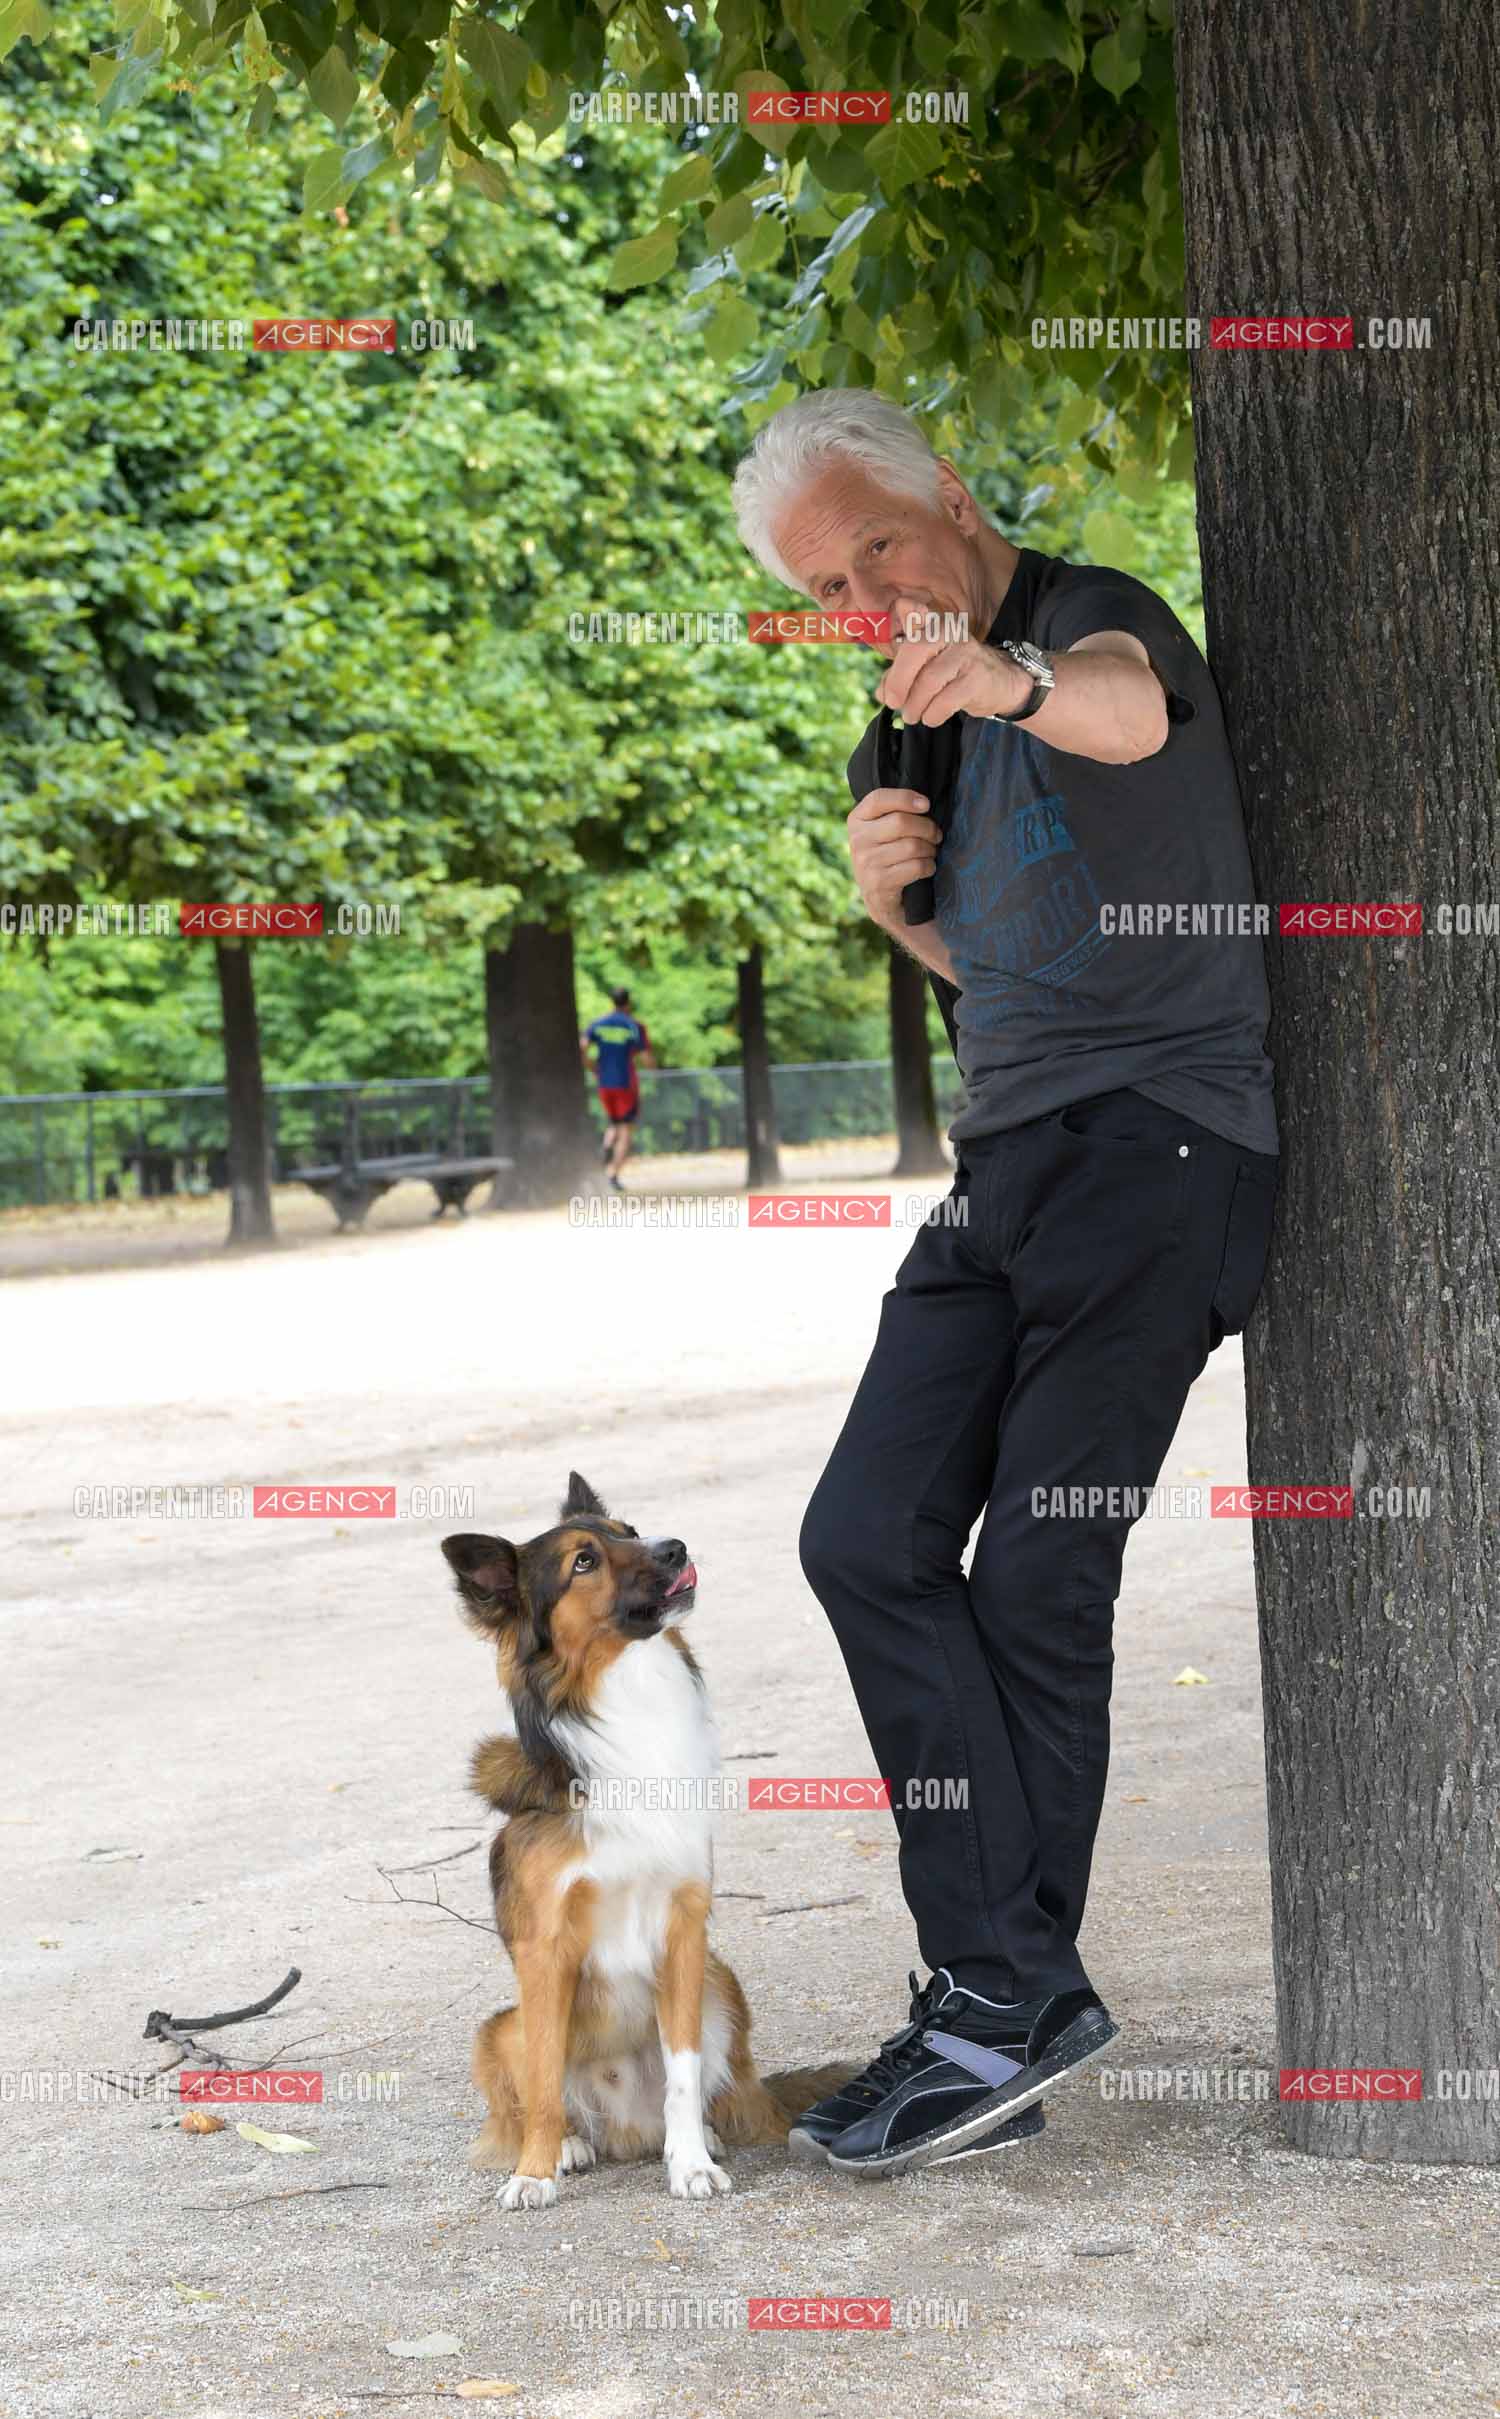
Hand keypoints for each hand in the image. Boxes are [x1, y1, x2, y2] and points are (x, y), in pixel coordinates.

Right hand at [847, 786, 941, 927]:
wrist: (879, 899)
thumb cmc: (887, 855)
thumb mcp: (881, 831)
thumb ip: (893, 813)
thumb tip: (924, 803)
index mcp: (856, 820)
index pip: (878, 799)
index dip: (905, 798)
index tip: (926, 805)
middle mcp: (857, 840)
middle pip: (901, 822)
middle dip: (927, 828)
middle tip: (936, 835)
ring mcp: (865, 862)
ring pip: (912, 846)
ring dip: (929, 849)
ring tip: (930, 852)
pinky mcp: (878, 882)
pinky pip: (915, 867)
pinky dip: (928, 866)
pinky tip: (927, 867)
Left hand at [877, 633, 1027, 727]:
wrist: (1001, 682)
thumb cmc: (955, 674)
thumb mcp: (926, 666)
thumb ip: (900, 674)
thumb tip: (881, 692)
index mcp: (934, 625)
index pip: (906, 631)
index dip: (893, 653)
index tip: (884, 691)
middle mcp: (951, 633)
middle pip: (915, 651)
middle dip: (898, 682)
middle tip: (893, 704)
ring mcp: (967, 654)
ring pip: (929, 680)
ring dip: (915, 705)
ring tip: (911, 716)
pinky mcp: (978, 678)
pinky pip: (946, 700)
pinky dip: (933, 714)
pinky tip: (931, 718)